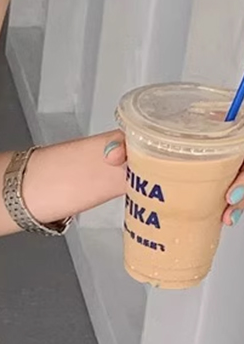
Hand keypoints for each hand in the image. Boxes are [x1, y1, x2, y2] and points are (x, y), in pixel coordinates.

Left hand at [101, 131, 243, 226]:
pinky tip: (223, 218)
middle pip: (241, 160)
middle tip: (228, 199)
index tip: (239, 165)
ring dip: (240, 200)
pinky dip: (230, 208)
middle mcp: (213, 144)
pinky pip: (230, 195)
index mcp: (201, 125)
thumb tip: (112, 154)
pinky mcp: (209, 185)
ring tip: (226, 215)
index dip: (241, 150)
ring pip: (239, 179)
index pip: (235, 130)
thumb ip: (120, 143)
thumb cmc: (136, 144)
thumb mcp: (129, 139)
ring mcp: (214, 166)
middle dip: (243, 181)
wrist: (126, 164)